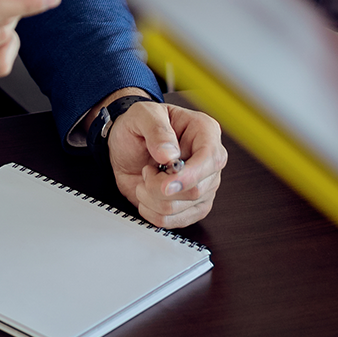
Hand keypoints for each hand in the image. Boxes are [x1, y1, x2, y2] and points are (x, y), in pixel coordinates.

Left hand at [102, 97, 226, 228]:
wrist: (126, 145)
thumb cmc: (138, 126)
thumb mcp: (141, 115)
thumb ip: (155, 129)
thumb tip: (169, 154)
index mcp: (204, 131)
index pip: (211, 159)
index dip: (189, 175)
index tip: (164, 184)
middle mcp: (208, 160)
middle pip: (196, 190)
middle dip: (160, 188)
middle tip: (146, 171)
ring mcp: (203, 186)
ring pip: (182, 208)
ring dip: (152, 198)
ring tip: (146, 178)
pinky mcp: (192, 206)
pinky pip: (175, 221)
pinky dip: (153, 212)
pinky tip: (147, 195)